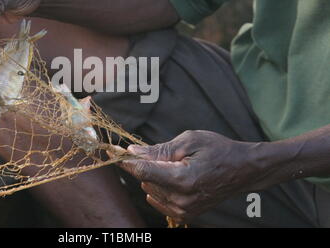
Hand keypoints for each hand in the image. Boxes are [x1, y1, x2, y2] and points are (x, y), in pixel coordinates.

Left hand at [118, 130, 263, 222]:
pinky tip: (172, 176)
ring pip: (150, 189)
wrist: (243, 170)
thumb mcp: (189, 141)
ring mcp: (184, 210)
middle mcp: (181, 200)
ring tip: (175, 165)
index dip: (125, 160)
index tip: (111, 151)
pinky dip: (159, 186)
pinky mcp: (185, 214)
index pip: (142, 171)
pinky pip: (158, 199)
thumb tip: (132, 152)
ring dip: (154, 175)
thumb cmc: (218, 150)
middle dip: (144, 164)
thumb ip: (159, 149)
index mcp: (182, 179)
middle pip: (145, 180)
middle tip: (157, 152)